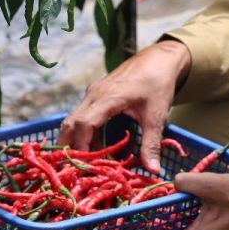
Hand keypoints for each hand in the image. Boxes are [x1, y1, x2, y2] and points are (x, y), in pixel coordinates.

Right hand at [58, 39, 189, 172]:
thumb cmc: (158, 83)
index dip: (81, 145)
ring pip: (73, 119)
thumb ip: (151, 143)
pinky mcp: (96, 94)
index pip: (84, 123)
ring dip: (76, 140)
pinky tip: (95, 147)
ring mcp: (93, 93)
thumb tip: (153, 171)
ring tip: (86, 162)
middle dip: (69, 147)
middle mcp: (94, 94)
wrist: (159, 59)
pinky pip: (82, 114)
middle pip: (71, 122)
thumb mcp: (157, 115)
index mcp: (107, 97)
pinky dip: (83, 132)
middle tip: (74, 170)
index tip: (85, 165)